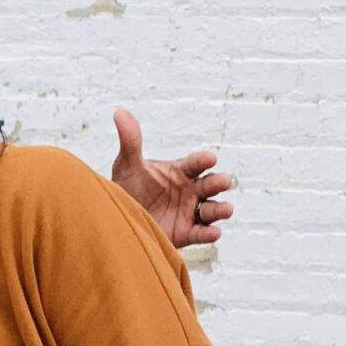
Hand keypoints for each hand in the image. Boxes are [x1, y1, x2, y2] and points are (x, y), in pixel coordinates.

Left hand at [111, 109, 234, 249]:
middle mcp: (190, 190)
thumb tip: (119, 112)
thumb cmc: (127, 188)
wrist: (118, 218)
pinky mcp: (187, 232)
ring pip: (212, 210)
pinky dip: (209, 233)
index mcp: (181, 171)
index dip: (203, 160)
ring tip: (227, 209)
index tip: (209, 158)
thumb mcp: (127, 165)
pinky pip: (201, 233)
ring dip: (221, 209)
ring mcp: (190, 211)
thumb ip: (130, 141)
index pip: (196, 163)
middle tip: (223, 181)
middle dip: (219, 182)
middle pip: (211, 184)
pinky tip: (215, 232)